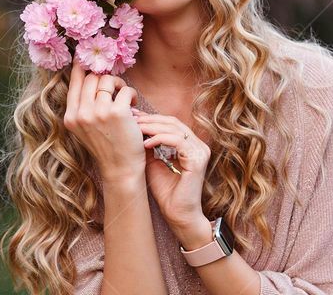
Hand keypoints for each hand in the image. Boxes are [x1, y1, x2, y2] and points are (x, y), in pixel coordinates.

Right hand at [62, 59, 144, 183]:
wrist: (120, 168)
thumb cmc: (106, 145)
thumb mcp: (85, 127)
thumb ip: (83, 105)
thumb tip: (87, 74)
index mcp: (71, 116)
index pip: (74, 82)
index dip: (80, 66)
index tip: (84, 55)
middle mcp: (81, 113)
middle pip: (91, 78)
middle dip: (105, 78)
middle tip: (115, 88)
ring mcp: (98, 112)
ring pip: (108, 80)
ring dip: (119, 85)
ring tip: (124, 97)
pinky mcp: (117, 112)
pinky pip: (125, 89)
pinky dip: (131, 94)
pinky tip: (133, 106)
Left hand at [132, 108, 210, 228]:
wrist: (178, 215)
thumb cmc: (167, 193)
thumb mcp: (154, 163)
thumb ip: (150, 146)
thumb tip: (134, 127)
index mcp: (191, 145)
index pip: (171, 123)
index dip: (152, 118)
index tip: (133, 117)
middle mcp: (199, 145)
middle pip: (173, 122)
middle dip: (150, 119)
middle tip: (131, 119)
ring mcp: (200, 152)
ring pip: (175, 129)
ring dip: (153, 127)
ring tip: (136, 129)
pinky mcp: (197, 160)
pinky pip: (178, 141)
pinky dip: (160, 139)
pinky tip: (145, 144)